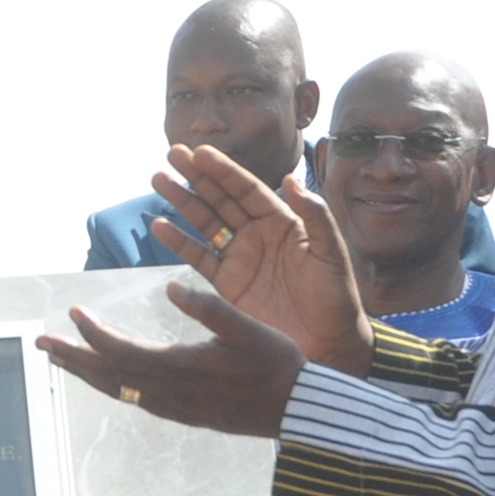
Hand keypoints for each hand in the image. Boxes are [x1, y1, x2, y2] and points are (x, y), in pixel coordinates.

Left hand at [35, 282, 304, 437]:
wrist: (295, 411)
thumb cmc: (276, 364)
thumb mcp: (248, 328)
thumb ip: (209, 307)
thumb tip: (172, 287)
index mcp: (179, 367)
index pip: (119, 350)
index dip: (91, 333)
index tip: (73, 311)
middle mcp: (167, 392)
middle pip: (106, 375)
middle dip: (70, 357)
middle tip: (39, 343)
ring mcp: (172, 407)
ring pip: (116, 389)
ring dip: (85, 373)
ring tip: (60, 358)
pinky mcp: (181, 413)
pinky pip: (133, 399)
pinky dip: (110, 385)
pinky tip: (105, 378)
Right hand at [146, 142, 372, 374]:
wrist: (326, 342)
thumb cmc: (336, 296)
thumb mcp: (330, 253)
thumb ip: (315, 215)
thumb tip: (291, 179)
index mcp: (283, 221)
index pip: (248, 189)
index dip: (224, 171)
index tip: (201, 153)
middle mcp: (258, 234)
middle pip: (221, 198)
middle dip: (197, 176)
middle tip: (173, 154)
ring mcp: (240, 258)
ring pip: (205, 222)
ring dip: (182, 201)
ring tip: (158, 179)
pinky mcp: (227, 284)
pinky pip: (199, 258)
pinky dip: (179, 242)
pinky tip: (160, 225)